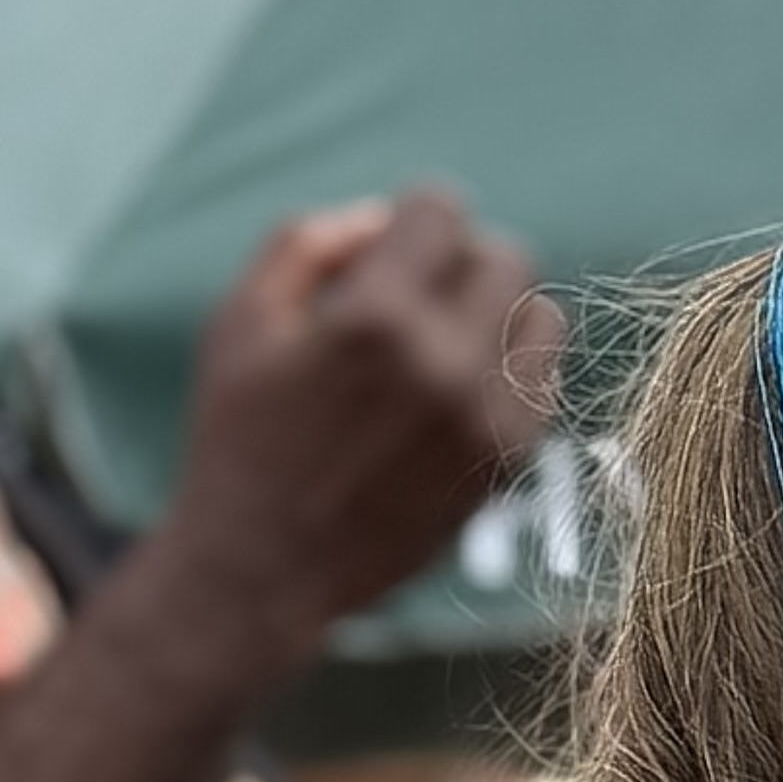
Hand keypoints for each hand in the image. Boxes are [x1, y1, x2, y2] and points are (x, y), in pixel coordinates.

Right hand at [151, 188, 563, 659]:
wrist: (264, 571)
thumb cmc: (239, 437)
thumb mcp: (242, 318)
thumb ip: (311, 241)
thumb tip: (386, 214)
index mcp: (373, 320)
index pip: (443, 210)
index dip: (410, 219)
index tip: (386, 251)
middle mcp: (444, 366)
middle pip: (505, 257)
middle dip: (458, 262)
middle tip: (411, 297)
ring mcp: (486, 420)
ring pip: (541, 316)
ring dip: (497, 313)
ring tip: (441, 341)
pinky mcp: (506, 464)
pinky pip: (543, 381)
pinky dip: (508, 371)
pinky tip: (455, 390)